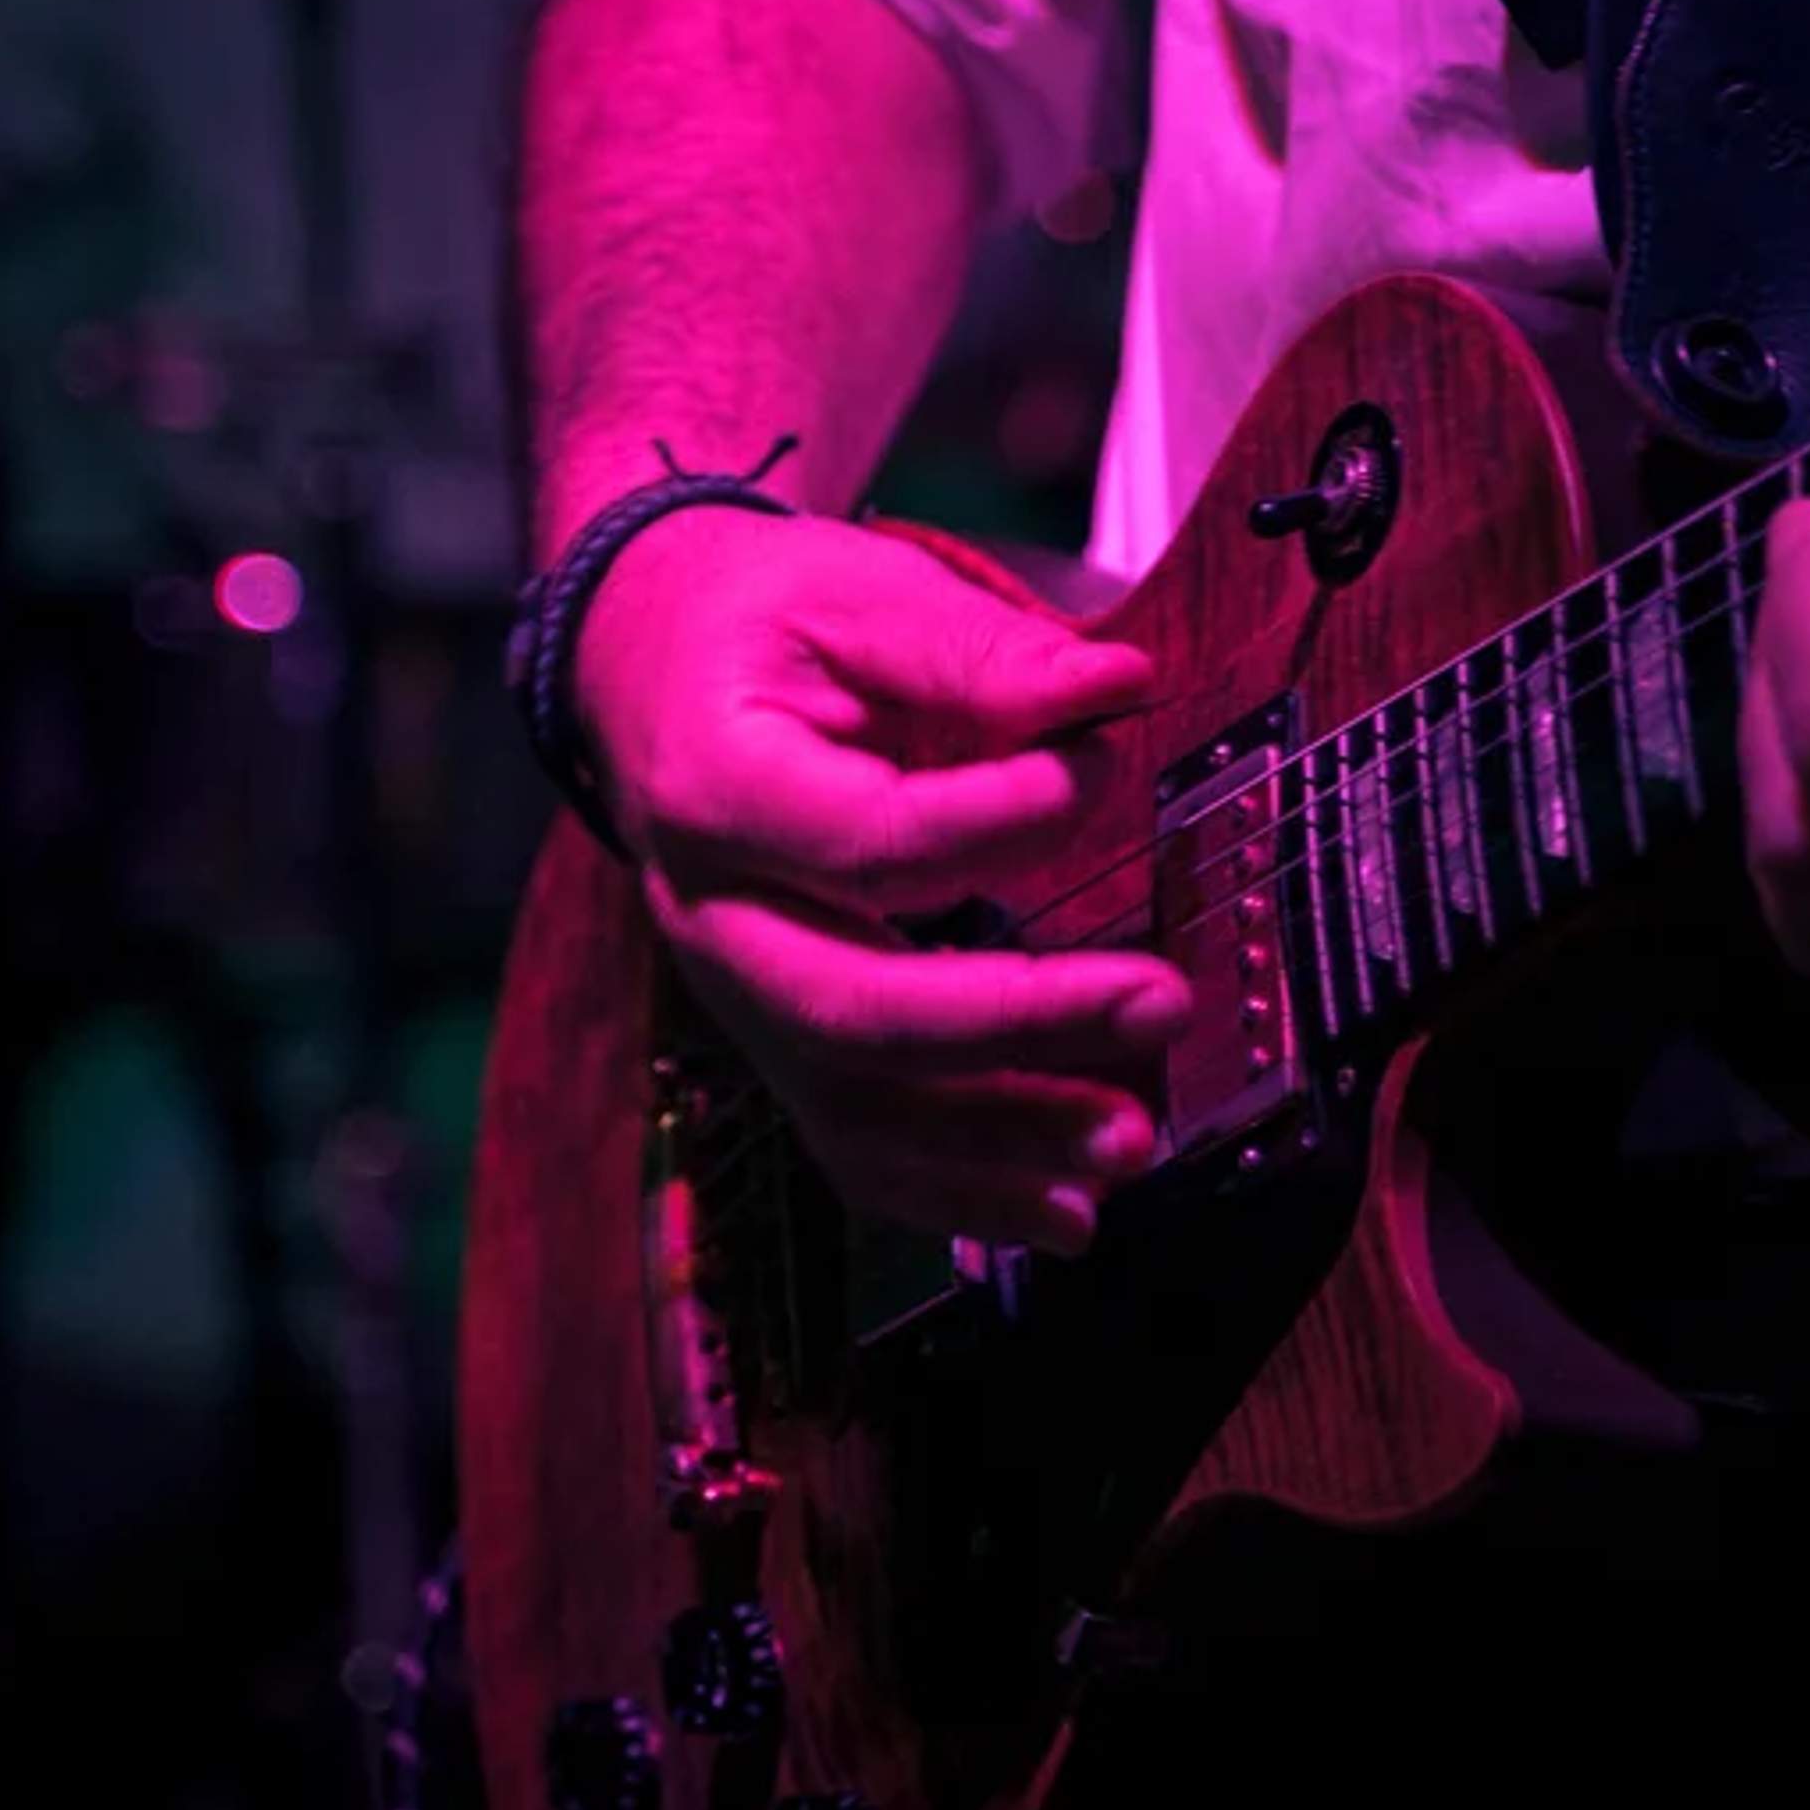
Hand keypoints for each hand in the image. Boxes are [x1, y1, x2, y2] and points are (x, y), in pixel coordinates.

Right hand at [577, 510, 1188, 1253]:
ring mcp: (737, 1002)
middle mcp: (709, 918)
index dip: (1005, 818)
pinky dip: (962, 1197)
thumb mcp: (860, 593)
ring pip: (857, 1110)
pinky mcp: (782, 1046)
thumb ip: (983, 651)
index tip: (1105, 763)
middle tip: (1159, 1001)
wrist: (650, 667)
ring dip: (1003, 1144)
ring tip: (1130, 1143)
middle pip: (854, 1010)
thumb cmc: (765, 624)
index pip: (870, 843)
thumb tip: (1115, 690)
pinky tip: (1066, 1217)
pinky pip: (859, 1148)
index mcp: (715, 787)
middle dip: (1018, 1025)